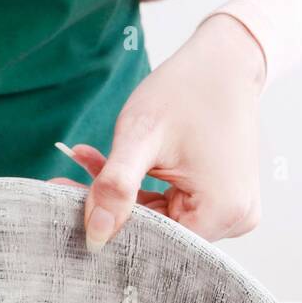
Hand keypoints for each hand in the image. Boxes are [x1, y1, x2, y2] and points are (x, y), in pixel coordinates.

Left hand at [52, 14, 265, 248]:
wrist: (223, 61)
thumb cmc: (186, 90)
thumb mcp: (141, 136)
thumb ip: (116, 186)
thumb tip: (95, 236)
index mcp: (222, 212)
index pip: (156, 241)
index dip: (111, 226)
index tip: (69, 206)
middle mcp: (234, 220)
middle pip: (159, 232)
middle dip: (114, 208)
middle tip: (66, 184)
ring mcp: (232, 212)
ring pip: (161, 219)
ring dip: (124, 195)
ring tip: (88, 162)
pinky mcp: (223, 201)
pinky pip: (173, 206)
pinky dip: (142, 188)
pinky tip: (112, 164)